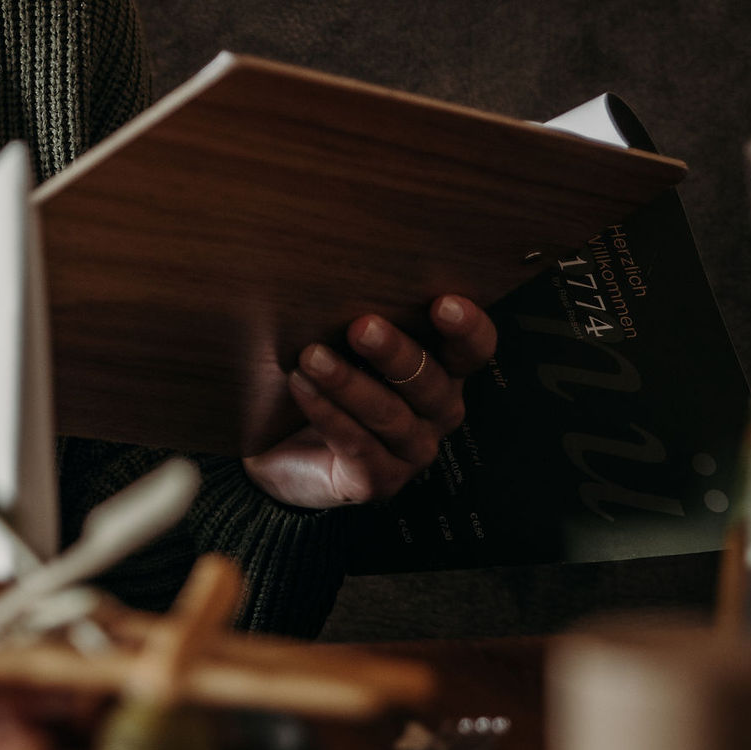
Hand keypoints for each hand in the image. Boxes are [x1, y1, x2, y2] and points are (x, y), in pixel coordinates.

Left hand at [242, 294, 497, 512]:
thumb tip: (334, 268)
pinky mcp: (376, 480)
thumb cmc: (317, 373)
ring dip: (350, 384)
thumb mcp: (335, 334)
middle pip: (430, 383)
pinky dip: (329, 414)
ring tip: (313, 357)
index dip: (467, 327)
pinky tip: (302, 387)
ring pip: (391, 416)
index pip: (472, 349)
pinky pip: (358, 446)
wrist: (278, 444)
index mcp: (439, 368)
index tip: (443, 303)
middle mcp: (434, 412)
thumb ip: (349, 307)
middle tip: (361, 327)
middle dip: (397, 354)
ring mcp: (409, 451)